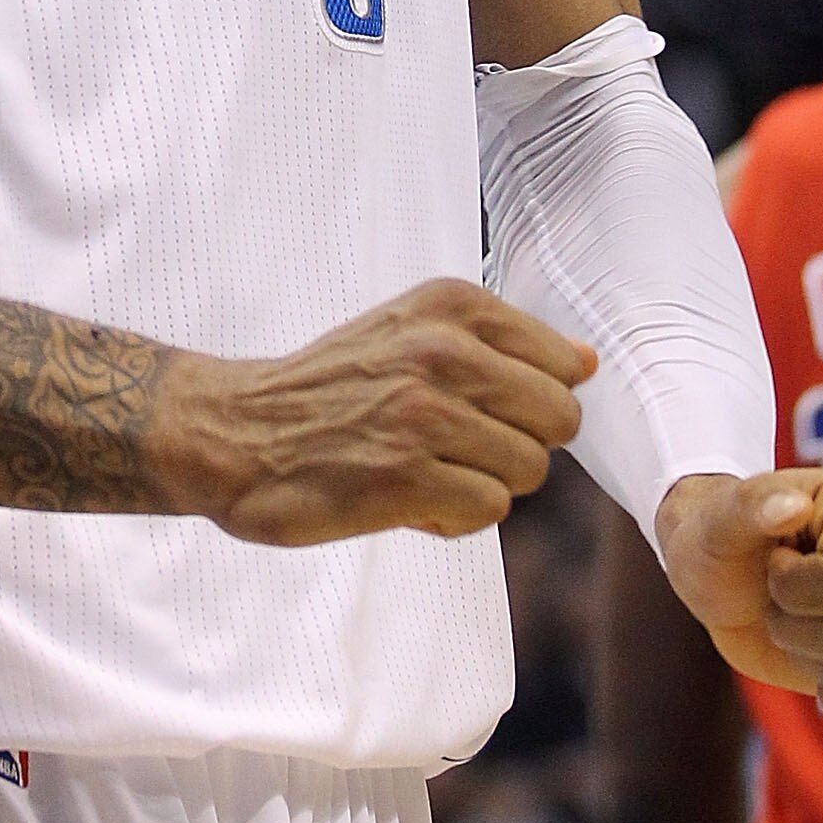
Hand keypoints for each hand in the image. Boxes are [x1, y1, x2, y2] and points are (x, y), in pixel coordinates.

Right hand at [168, 278, 595, 546]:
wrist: (234, 429)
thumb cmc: (332, 385)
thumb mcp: (412, 331)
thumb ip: (502, 344)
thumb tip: (588, 362)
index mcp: (450, 305)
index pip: (565, 365)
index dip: (530, 400)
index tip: (480, 405)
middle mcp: (442, 350)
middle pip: (559, 421)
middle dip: (520, 445)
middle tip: (457, 446)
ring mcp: (423, 415)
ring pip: (528, 471)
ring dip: (483, 483)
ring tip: (423, 469)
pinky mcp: (404, 478)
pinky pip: (488, 512)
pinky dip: (453, 518)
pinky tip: (406, 499)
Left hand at [656, 466, 822, 723]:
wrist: (727, 583)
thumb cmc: (718, 542)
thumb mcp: (717, 523)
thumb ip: (749, 508)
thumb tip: (795, 506)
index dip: (789, 590)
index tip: (772, 560)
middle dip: (793, 626)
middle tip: (777, 593)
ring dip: (809, 658)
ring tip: (798, 616)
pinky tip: (819, 660)